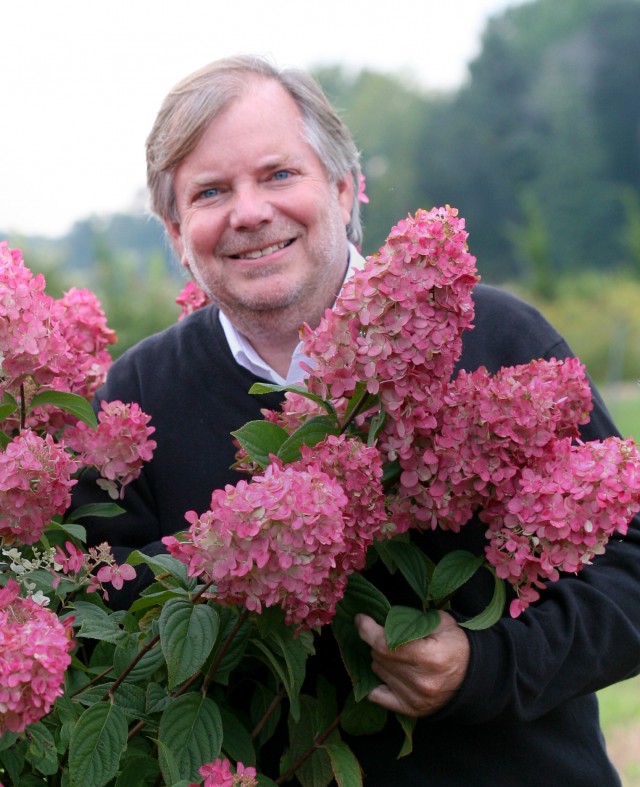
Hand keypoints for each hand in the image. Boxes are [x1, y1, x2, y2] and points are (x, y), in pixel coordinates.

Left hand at [354, 611, 469, 716]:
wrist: (473, 676)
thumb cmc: (456, 644)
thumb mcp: (441, 622)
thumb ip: (412, 619)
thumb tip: (380, 618)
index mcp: (429, 656)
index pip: (384, 644)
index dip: (367, 630)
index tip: (360, 619)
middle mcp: (421, 681)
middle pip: (379, 656)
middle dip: (377, 642)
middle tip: (387, 635)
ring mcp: (415, 698)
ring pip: (378, 671)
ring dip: (380, 660)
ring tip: (395, 653)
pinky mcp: (411, 709)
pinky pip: (377, 696)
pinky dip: (377, 682)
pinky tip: (385, 672)